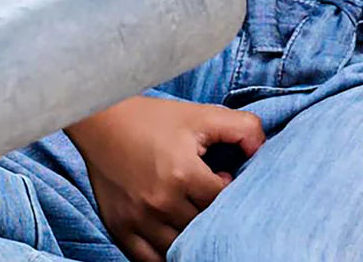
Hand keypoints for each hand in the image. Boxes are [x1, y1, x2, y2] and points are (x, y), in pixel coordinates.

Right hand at [65, 94, 264, 261]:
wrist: (100, 121)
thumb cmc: (152, 118)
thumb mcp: (199, 115)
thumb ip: (240, 127)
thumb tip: (262, 149)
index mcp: (183, 173)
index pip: (223, 202)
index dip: (226, 192)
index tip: (218, 179)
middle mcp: (161, 201)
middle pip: (202, 227)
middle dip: (210, 214)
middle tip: (203, 195)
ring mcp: (139, 219)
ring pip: (180, 248)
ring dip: (190, 235)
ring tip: (189, 211)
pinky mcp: (120, 229)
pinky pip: (149, 261)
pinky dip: (165, 255)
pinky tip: (172, 235)